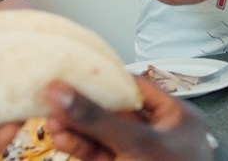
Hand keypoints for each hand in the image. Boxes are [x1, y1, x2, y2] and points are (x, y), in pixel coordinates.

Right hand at [43, 77, 213, 160]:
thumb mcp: (138, 144)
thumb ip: (101, 121)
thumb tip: (64, 94)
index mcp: (177, 116)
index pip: (138, 87)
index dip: (106, 80)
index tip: (76, 74)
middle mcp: (159, 132)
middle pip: (116, 112)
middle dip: (85, 107)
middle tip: (54, 97)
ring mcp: (139, 153)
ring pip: (103, 135)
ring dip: (76, 128)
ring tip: (51, 120)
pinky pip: (99, 154)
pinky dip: (80, 146)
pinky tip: (61, 138)